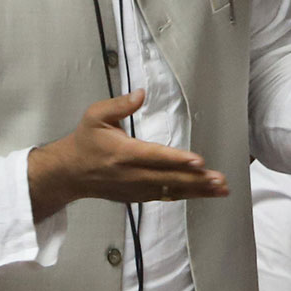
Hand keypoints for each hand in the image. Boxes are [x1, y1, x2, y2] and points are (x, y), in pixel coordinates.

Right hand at [27, 90, 228, 219]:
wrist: (69, 173)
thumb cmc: (85, 141)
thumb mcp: (95, 116)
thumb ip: (119, 105)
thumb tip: (141, 93)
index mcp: (123, 153)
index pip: (155, 157)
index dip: (177, 159)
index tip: (198, 161)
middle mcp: (132, 174)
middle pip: (169, 178)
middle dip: (196, 180)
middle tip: (219, 179)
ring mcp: (135, 188)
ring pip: (171, 191)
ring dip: (197, 190)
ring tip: (220, 189)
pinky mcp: (137, 196)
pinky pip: (166, 197)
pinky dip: (185, 196)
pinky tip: (204, 193)